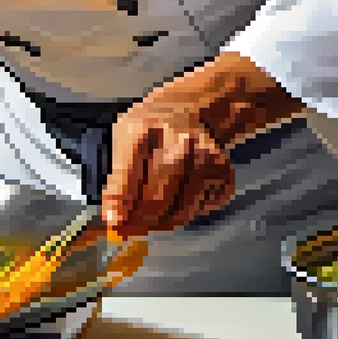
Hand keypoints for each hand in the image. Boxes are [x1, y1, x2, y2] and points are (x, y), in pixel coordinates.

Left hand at [101, 52, 299, 237]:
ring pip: (181, 211)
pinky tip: (177, 199)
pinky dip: (187, 213)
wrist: (188, 109)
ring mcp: (204, 156)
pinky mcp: (223, 170)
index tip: (116, 224)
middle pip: (157, 200)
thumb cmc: (149, 130)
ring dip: (162, 223)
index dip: (120, 204)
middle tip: (131, 229)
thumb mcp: (122, 141)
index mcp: (143, 131)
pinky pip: (202, 209)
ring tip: (151, 217)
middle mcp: (178, 142)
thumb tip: (114, 221)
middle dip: (140, 222)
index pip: (128, 175)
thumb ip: (116, 182)